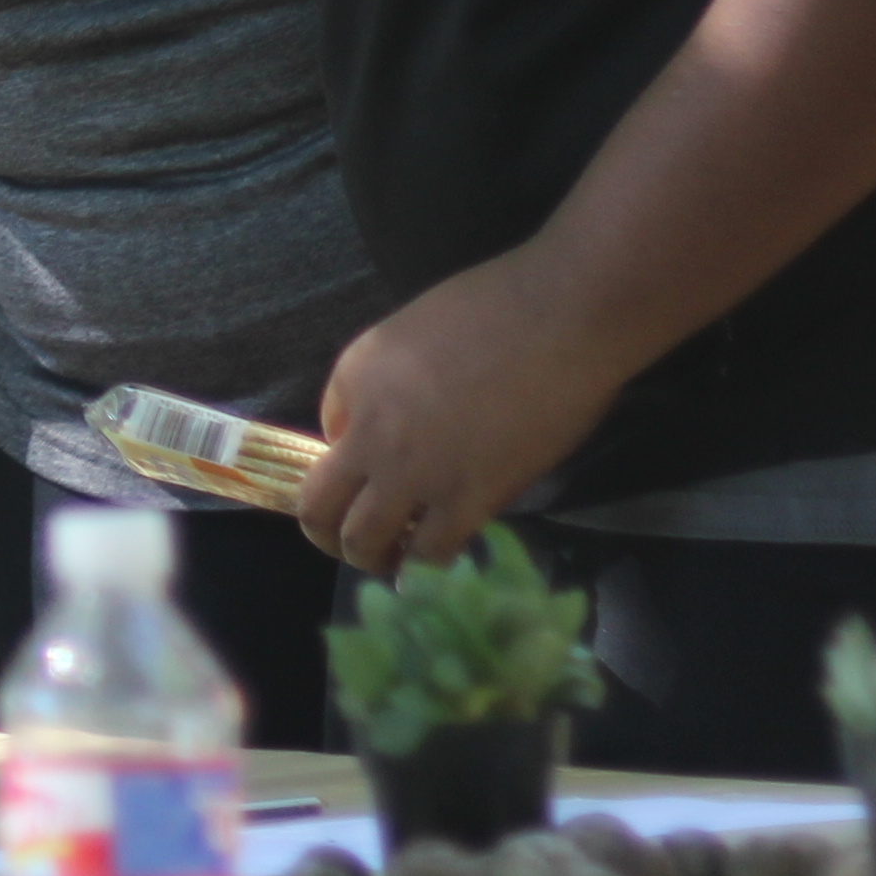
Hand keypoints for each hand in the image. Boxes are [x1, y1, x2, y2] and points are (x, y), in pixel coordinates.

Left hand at [296, 250, 631, 573]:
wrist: (560, 316)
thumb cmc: (493, 306)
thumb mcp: (404, 332)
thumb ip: (374, 383)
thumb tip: (363, 431)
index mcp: (353, 382)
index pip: (316, 448)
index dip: (336, 476)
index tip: (363, 484)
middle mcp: (370, 434)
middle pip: (318, 510)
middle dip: (329, 535)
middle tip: (357, 542)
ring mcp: (417, 472)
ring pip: (364, 542)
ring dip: (372, 559)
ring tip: (395, 560)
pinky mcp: (471, 499)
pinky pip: (430, 554)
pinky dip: (424, 570)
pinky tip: (431, 569)